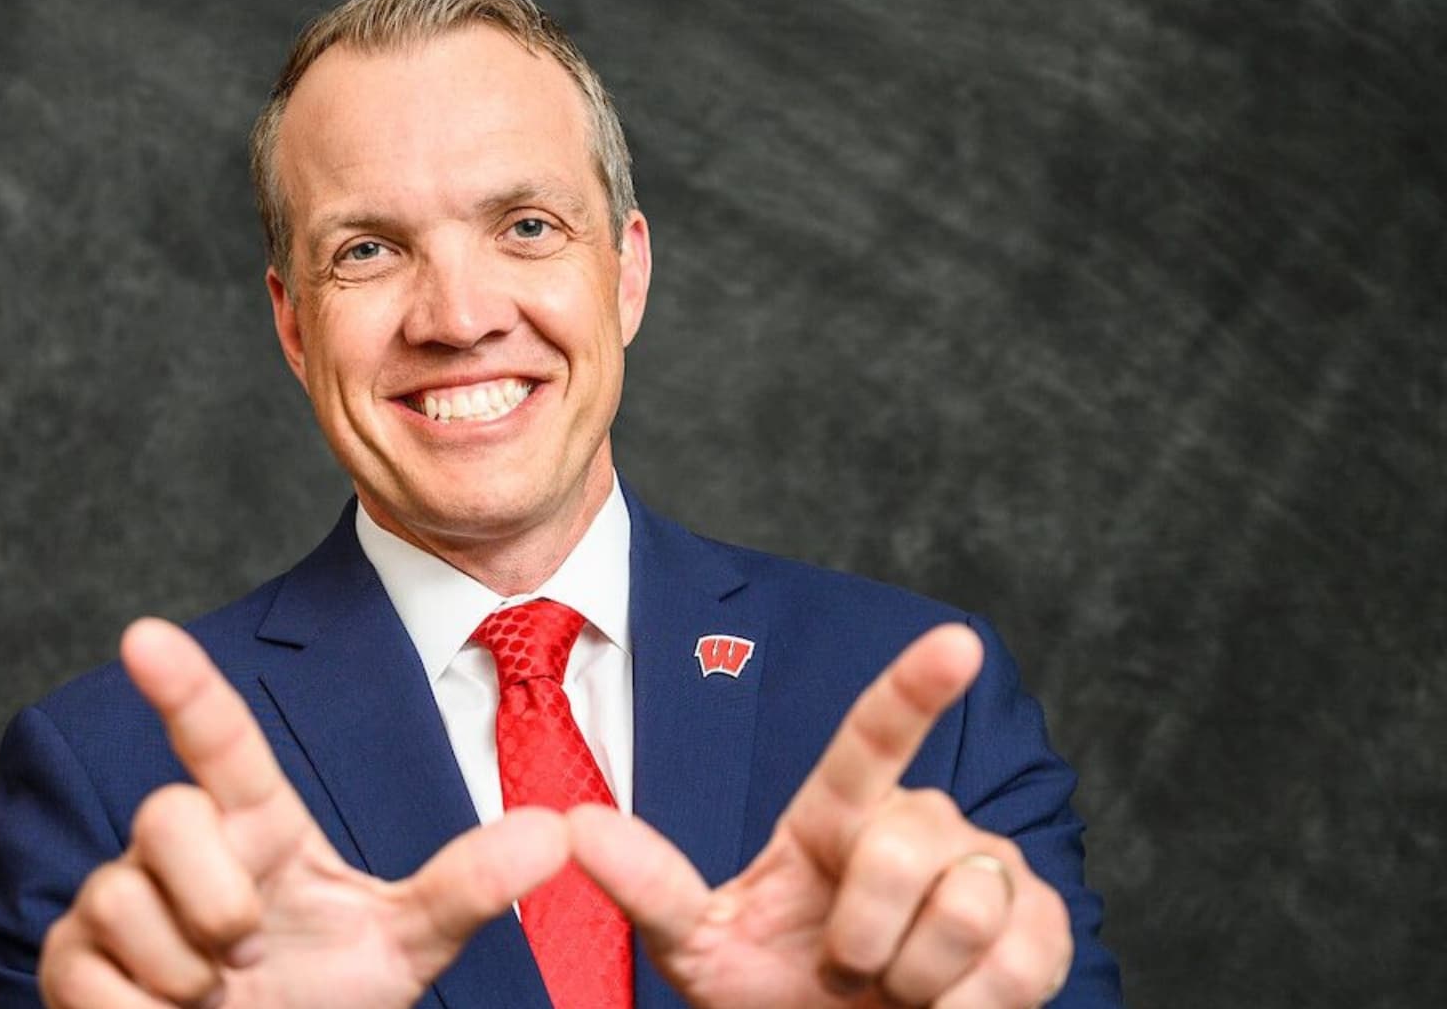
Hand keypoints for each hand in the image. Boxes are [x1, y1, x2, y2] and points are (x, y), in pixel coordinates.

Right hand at [39, 618, 568, 1007]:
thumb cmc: (323, 995)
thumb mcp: (405, 945)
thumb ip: (470, 887)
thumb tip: (555, 834)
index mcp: (256, 821)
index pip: (218, 741)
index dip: (183, 687)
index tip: (144, 633)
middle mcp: (179, 842)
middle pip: (167, 815)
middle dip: (215, 897)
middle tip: (250, 949)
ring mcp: (116, 896)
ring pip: (126, 899)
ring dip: (187, 971)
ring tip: (217, 992)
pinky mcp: (70, 956)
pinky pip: (91, 969)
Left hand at [570, 624, 1072, 1007]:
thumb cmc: (774, 992)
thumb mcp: (698, 948)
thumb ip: (647, 885)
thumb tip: (574, 826)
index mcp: (839, 814)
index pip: (876, 737)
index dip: (915, 688)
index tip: (956, 643)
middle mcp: (922, 823)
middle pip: (903, 848)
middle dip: (861, 934)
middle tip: (841, 970)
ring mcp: (988, 869)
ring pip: (963, 904)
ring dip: (913, 978)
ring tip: (895, 989)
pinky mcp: (1041, 928)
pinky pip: (1015, 961)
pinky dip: (969, 1006)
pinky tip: (946, 1008)